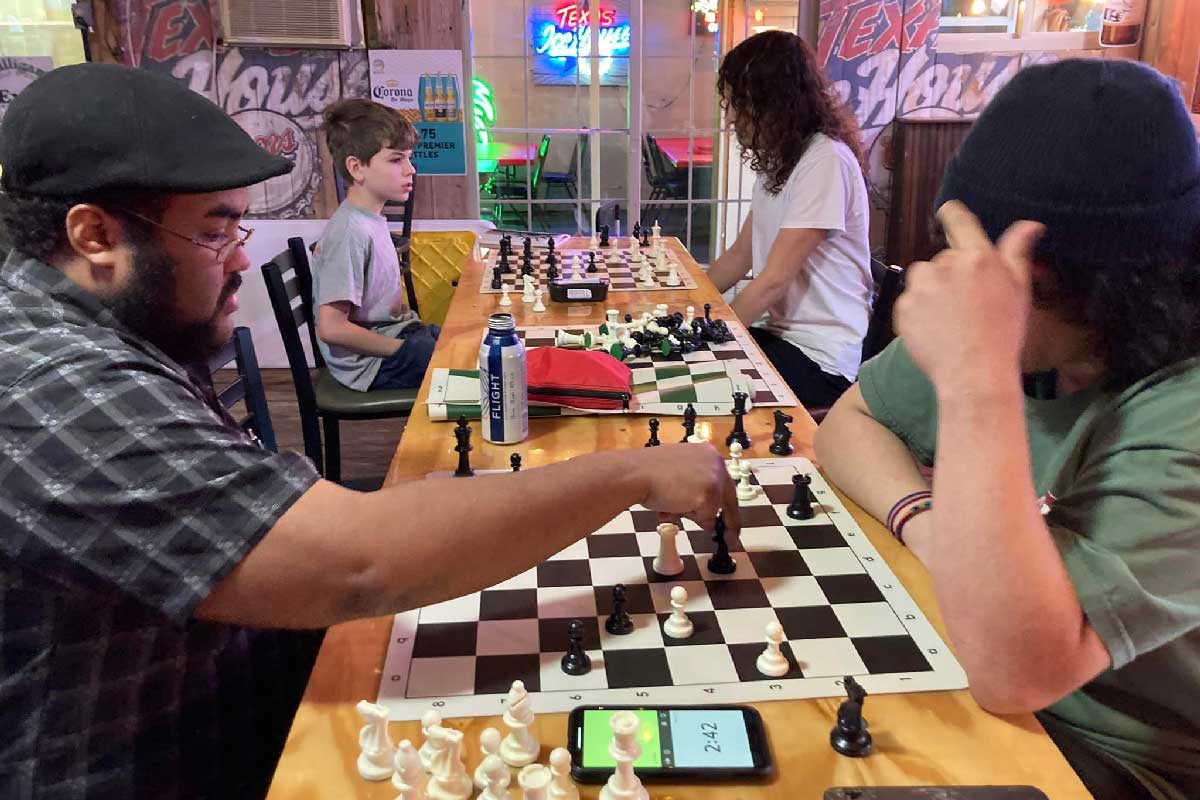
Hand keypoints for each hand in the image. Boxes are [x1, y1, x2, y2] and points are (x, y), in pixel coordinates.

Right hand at [633, 443, 739, 532]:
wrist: (635, 474)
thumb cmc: (647, 472)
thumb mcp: (678, 471)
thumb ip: (693, 484)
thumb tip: (704, 509)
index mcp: (708, 453)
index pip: (724, 482)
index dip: (724, 503)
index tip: (728, 516)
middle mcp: (716, 463)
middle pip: (730, 498)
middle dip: (729, 522)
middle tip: (730, 537)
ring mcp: (714, 479)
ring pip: (714, 510)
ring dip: (695, 515)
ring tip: (673, 505)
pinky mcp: (709, 496)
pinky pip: (706, 519)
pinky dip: (690, 519)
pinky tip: (673, 507)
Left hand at [894, 201, 1042, 390]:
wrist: (974, 372)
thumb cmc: (1002, 332)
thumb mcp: (1018, 288)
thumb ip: (1017, 251)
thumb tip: (1031, 224)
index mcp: (977, 256)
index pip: (959, 221)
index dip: (951, 214)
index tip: (947, 213)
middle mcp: (946, 265)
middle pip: (942, 259)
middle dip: (950, 275)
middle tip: (965, 304)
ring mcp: (921, 286)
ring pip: (922, 278)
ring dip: (931, 291)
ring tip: (949, 318)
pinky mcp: (903, 307)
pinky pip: (908, 301)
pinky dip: (918, 312)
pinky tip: (935, 330)